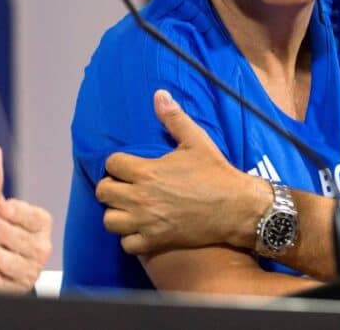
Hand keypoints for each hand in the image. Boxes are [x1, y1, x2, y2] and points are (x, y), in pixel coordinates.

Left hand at [0, 142, 51, 293]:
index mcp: (39, 223)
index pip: (33, 217)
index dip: (19, 213)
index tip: (4, 208)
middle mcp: (39, 247)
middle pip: (24, 241)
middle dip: (4, 233)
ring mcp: (28, 271)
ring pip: (16, 264)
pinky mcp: (15, 290)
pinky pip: (7, 287)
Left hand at [97, 90, 268, 254]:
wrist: (236, 207)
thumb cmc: (215, 173)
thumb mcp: (196, 140)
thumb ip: (174, 118)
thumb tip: (159, 94)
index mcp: (147, 171)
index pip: (111, 164)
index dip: (118, 163)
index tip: (128, 165)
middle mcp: (141, 197)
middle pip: (103, 192)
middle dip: (111, 186)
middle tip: (125, 185)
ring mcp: (147, 222)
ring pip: (109, 220)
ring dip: (116, 213)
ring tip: (129, 207)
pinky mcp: (156, 241)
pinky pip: (127, 244)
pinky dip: (130, 238)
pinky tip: (140, 228)